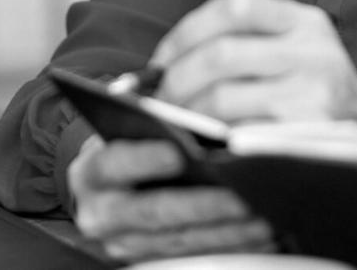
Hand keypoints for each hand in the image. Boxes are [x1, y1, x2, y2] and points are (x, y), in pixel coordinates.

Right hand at [68, 133, 274, 261]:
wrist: (106, 191)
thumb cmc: (126, 146)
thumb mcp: (123, 127)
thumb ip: (144, 114)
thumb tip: (181, 103)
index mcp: (92, 173)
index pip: (114, 165)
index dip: (145, 160)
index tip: (180, 153)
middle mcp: (102, 215)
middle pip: (155, 213)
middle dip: (203, 205)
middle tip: (242, 195)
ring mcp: (127, 244)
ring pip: (181, 241)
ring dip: (228, 232)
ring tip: (264, 215)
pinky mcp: (153, 261)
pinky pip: (197, 257)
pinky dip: (232, 246)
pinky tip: (261, 234)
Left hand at [151, 0, 356, 124]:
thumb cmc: (314, 98)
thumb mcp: (294, 55)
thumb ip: (244, 46)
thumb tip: (160, 68)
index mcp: (306, 21)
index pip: (236, 4)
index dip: (187, 30)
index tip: (160, 60)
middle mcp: (315, 50)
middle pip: (221, 53)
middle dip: (177, 78)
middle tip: (159, 98)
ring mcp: (315, 92)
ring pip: (223, 96)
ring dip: (188, 112)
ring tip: (177, 122)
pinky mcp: (306, 133)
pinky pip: (239, 133)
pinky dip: (212, 138)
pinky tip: (205, 142)